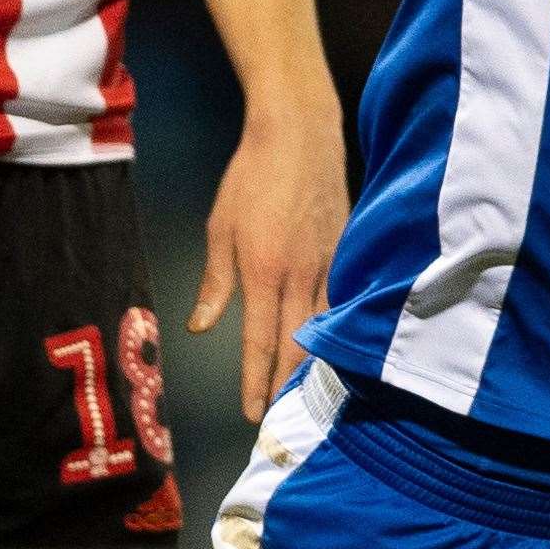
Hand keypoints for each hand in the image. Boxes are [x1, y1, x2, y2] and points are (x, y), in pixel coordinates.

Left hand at [187, 100, 349, 422]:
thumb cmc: (252, 176)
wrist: (300, 132)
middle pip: (298, 343)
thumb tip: (202, 326)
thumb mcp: (220, 228)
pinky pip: (341, 293)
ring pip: (325, 322)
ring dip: (314, 359)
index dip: (256, 380)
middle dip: (287, 382)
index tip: (252, 412)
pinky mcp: (347, 244)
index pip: (261, 341)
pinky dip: (334, 322)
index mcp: (265, 272)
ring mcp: (330, 259)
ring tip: (304, 388)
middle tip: (279, 416)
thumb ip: (215, 281)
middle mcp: (302, 273)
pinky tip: (332, 336)